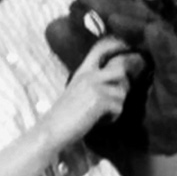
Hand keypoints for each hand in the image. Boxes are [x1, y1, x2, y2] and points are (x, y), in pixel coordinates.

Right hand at [38, 36, 137, 152]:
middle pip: (121, 68)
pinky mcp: (100, 100)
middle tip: (114, 99)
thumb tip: (120, 84)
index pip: (100, 48)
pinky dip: (111, 118)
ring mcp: (95, 86)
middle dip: (123, 85)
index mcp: (82, 71)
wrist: (51, 130)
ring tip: (100, 115)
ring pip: (122, 92)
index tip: (125, 48)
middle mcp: (89, 75)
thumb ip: (94, 84)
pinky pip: (118, 108)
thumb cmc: (63, 117)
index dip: (116, 45)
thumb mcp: (77, 92)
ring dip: (116, 107)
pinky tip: (97, 122)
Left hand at [47, 0, 176, 154]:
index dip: (101, 5)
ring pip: (155, 33)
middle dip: (113, 6)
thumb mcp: (101, 78)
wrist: (155, 143)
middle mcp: (156, 46)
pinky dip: (165, 46)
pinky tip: (153, 34)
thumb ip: (83, 54)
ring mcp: (173, 59)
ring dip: (134, 23)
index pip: (119, 18)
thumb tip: (54, 27)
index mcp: (137, 43)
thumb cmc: (129, 109)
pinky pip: (175, 59)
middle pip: (136, 18)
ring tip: (113, 15)